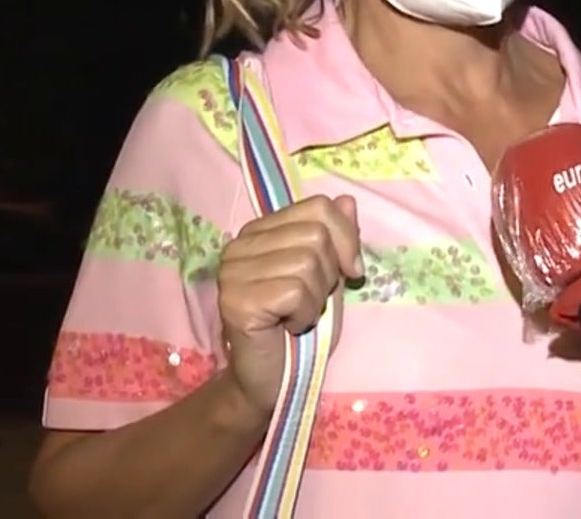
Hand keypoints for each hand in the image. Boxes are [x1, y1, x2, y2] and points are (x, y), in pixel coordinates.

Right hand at [215, 194, 362, 423]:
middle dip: (329, 274)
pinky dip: (305, 315)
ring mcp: (233, 272)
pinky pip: (295, 291)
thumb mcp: (329, 278)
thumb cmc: (302, 329)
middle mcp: (240, 245)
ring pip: (306, 262)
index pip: (318, 207)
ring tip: (298, 315)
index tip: (348, 272)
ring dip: (316, 298)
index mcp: (260, 232)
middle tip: (311, 301)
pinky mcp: (235, 300)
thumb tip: (347, 200)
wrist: (274, 381)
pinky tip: (289, 327)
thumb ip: (336, 240)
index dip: (346, 239)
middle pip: (315, 234)